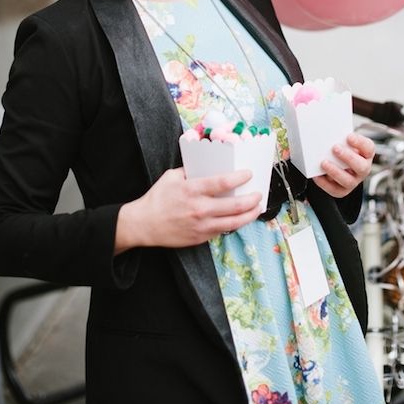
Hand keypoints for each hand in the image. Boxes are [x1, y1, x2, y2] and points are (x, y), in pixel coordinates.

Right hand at [115, 167, 262, 251]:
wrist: (144, 224)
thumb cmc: (157, 199)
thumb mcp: (171, 177)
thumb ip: (190, 171)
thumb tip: (207, 165)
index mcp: (192, 190)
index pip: (222, 183)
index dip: (239, 178)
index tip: (248, 174)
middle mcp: (200, 209)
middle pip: (235, 206)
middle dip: (252, 199)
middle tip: (258, 194)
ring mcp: (202, 226)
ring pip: (234, 223)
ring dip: (250, 215)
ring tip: (257, 208)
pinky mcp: (201, 238)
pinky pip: (223, 231)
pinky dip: (234, 224)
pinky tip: (240, 218)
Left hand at [312, 133, 374, 197]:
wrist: (335, 162)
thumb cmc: (341, 149)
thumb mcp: (344, 142)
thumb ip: (340, 139)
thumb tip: (328, 136)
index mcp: (366, 154)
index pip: (368, 148)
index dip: (359, 142)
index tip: (348, 136)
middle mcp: (363, 169)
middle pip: (361, 166)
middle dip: (348, 157)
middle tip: (335, 148)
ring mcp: (354, 181)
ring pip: (348, 181)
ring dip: (335, 171)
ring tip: (324, 162)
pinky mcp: (342, 190)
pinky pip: (335, 190)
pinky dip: (324, 183)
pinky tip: (317, 175)